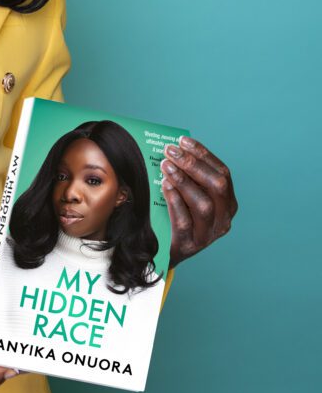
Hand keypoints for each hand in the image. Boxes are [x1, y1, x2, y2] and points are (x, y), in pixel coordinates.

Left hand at [161, 136, 236, 268]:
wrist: (163, 252)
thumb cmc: (177, 216)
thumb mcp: (189, 196)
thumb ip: (189, 177)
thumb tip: (176, 148)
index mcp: (228, 204)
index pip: (223, 173)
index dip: (204, 154)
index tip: (183, 140)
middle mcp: (224, 219)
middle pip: (218, 186)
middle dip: (194, 165)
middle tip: (171, 151)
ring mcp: (208, 234)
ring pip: (204, 204)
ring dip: (184, 181)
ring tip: (166, 166)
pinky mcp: (190, 244)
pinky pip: (185, 220)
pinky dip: (175, 200)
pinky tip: (164, 185)